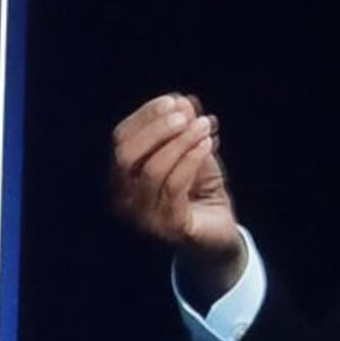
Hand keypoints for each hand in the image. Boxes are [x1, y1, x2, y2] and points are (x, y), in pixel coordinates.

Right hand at [108, 94, 248, 303]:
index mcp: (121, 180)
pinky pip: (174, 186)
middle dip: (155, 128)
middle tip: (186, 114)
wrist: (219, 240)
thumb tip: (184, 100)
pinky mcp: (168, 228)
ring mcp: (142, 217)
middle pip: (126, 155)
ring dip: (179, 142)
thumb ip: (186, 132)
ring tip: (204, 125)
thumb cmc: (201, 197)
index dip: (144, 117)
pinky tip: (207, 144)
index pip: (121, 140)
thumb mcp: (193, 158)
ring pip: (152, 169)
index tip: (172, 100)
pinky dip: (190, 160)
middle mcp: (123, 200)